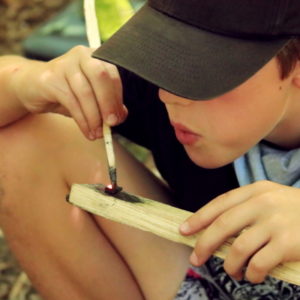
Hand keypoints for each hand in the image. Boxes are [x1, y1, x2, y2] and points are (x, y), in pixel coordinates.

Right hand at [11, 46, 126, 139]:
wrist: (33, 86)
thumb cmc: (67, 92)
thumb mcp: (90, 98)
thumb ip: (107, 103)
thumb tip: (121, 115)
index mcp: (96, 57)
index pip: (112, 75)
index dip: (117, 98)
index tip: (119, 118)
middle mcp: (81, 55)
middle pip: (101, 76)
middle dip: (108, 103)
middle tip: (111, 124)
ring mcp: (64, 64)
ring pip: (85, 92)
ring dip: (94, 117)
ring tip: (98, 134)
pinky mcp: (50, 78)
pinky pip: (71, 101)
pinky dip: (82, 120)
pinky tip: (87, 131)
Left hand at [180, 180, 299, 282]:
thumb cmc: (294, 210)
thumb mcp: (270, 198)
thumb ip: (245, 208)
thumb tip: (213, 229)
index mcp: (255, 190)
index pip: (219, 204)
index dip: (199, 218)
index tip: (184, 230)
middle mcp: (263, 203)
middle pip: (222, 225)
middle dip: (204, 244)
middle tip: (196, 259)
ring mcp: (276, 223)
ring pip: (238, 248)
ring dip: (229, 265)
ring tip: (231, 271)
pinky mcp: (288, 244)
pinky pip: (258, 263)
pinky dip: (250, 273)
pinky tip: (252, 275)